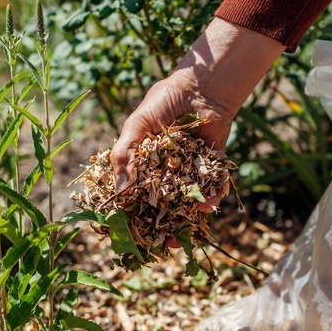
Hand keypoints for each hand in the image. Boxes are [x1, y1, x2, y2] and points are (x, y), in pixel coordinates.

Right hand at [110, 18, 284, 247]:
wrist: (199, 86)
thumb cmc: (163, 101)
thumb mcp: (137, 125)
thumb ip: (125, 154)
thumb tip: (119, 188)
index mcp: (144, 162)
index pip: (136, 193)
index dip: (134, 213)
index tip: (132, 233)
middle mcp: (166, 169)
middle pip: (163, 203)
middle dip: (164, 225)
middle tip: (166, 244)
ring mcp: (189, 169)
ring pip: (188, 200)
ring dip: (188, 217)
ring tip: (187, 234)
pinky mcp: (212, 165)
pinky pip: (212, 186)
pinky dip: (211, 197)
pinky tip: (209, 206)